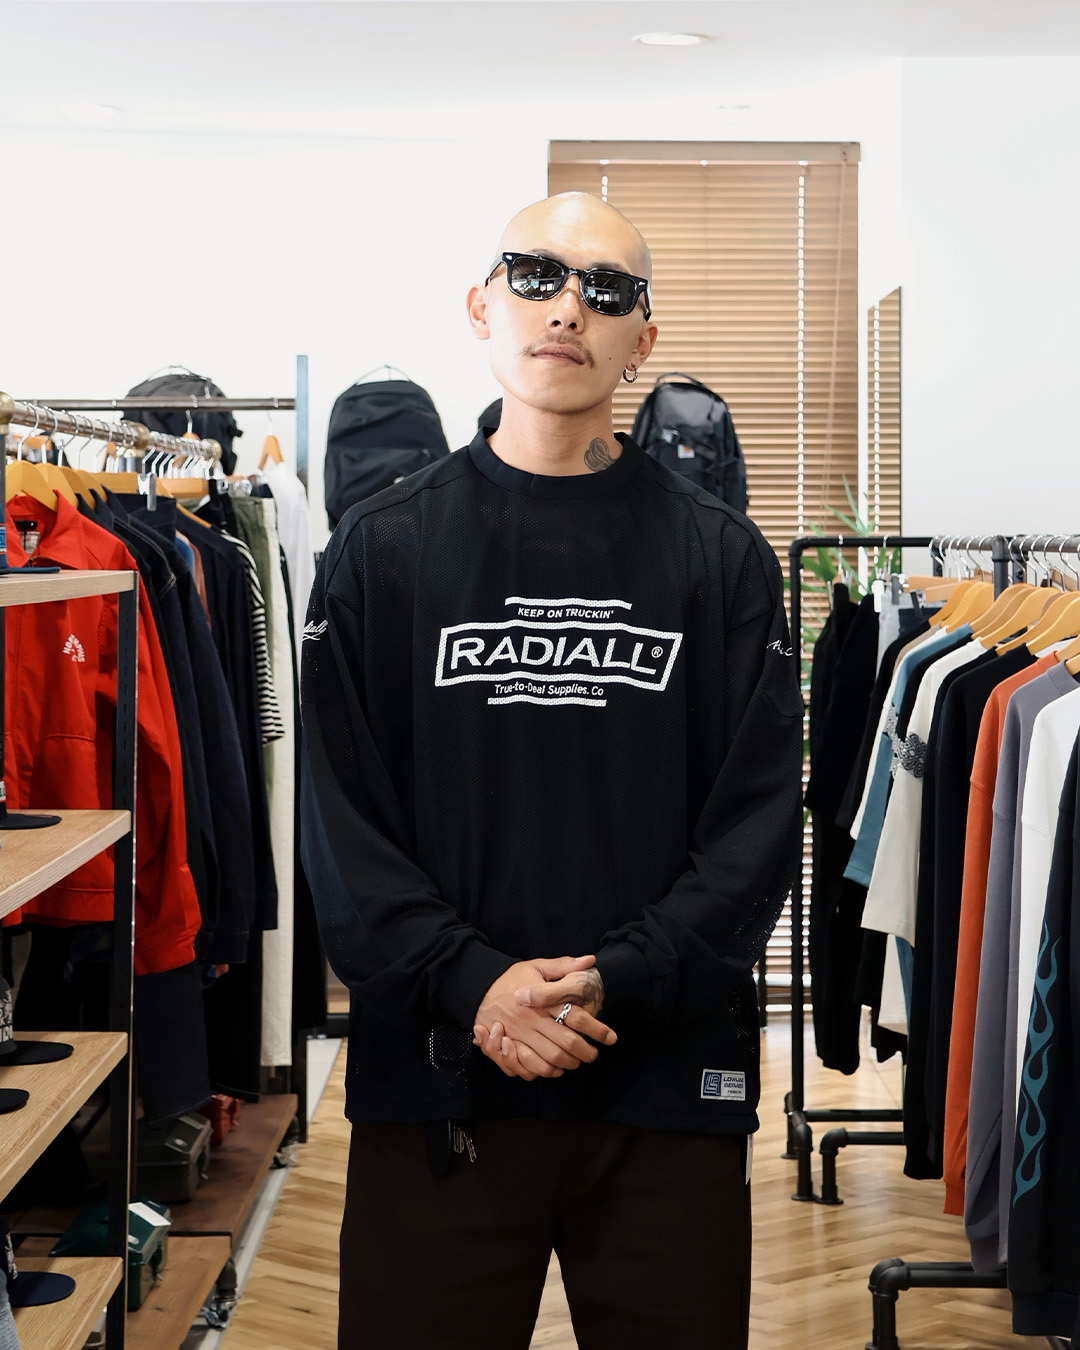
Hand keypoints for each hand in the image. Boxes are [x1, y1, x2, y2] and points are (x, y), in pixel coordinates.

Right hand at [472, 957, 614, 1081]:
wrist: (478, 988)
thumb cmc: (511, 977)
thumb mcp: (537, 966)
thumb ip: (564, 966)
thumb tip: (590, 960)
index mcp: (543, 1000)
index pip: (576, 1017)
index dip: (597, 1030)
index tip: (610, 1037)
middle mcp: (533, 1019)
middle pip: (566, 1042)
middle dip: (585, 1052)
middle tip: (594, 1055)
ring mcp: (520, 1034)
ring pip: (551, 1057)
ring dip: (568, 1063)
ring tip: (578, 1062)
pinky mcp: (509, 1045)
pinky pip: (530, 1066)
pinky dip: (546, 1071)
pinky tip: (556, 1068)